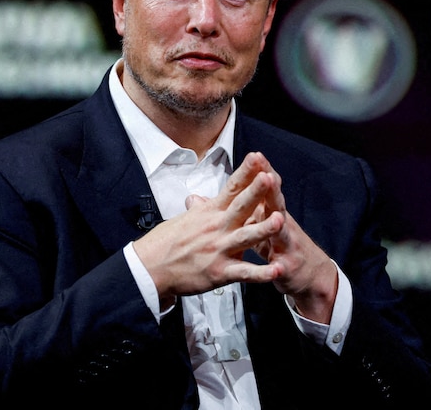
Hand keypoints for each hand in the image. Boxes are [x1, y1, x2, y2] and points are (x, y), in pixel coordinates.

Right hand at [132, 152, 337, 322]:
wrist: (150, 268)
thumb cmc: (164, 243)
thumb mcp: (182, 220)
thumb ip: (196, 210)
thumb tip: (196, 199)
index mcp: (210, 213)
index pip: (231, 188)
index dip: (246, 172)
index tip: (257, 157)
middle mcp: (217, 227)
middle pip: (241, 207)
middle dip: (256, 192)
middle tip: (270, 178)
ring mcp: (219, 249)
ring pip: (246, 237)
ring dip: (263, 229)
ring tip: (280, 220)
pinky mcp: (220, 272)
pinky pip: (244, 273)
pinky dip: (261, 273)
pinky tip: (277, 270)